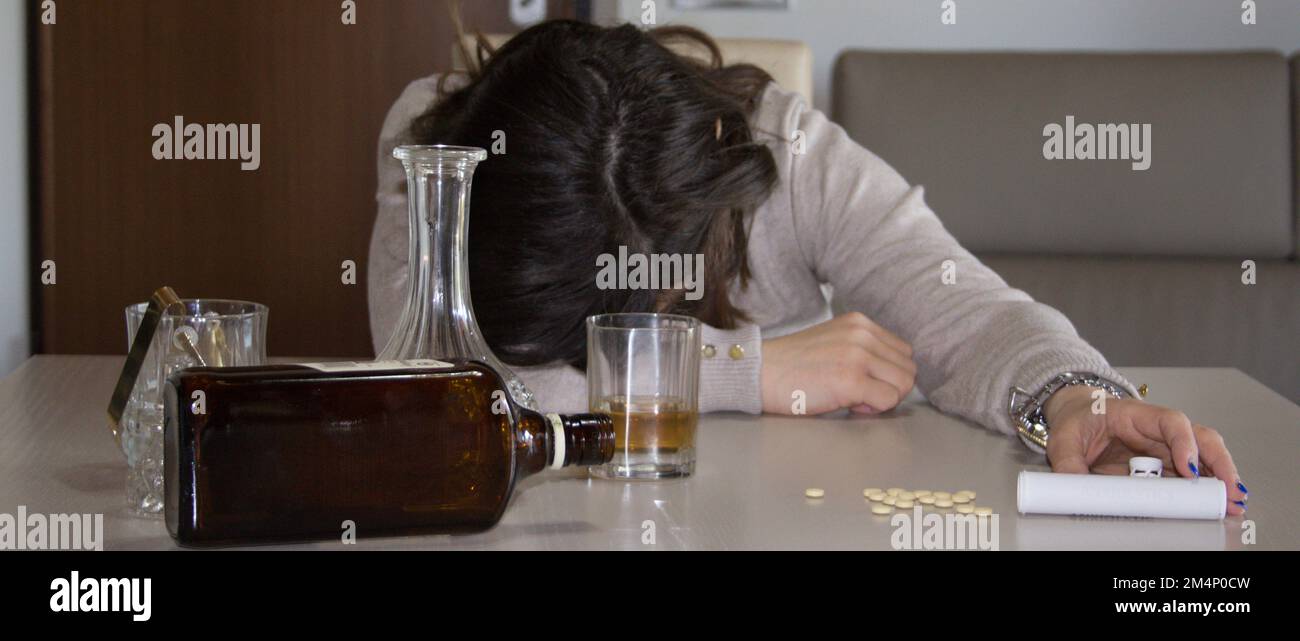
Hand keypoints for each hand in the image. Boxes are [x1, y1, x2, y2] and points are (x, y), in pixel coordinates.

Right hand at [760, 312, 915, 414]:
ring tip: (852, 398)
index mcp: (859, 322)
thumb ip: (864, 349)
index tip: (861, 380)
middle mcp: (862, 334)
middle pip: (908, 370)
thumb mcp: (834, 342)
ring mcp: (858, 356)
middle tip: (857, 393)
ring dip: (882, 398)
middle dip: (888, 387)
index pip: (903, 352)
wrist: (759, 372)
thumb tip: (894, 377)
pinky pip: (888, 401)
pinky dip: (872, 409)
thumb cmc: (792, 365)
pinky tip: (846, 404)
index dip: (886, 373)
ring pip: (903, 385)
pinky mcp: (851, 380)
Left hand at [1043, 386, 1248, 515]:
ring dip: (1220, 479)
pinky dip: (1205, 489)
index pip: (1171, 422)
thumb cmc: (1078, 420)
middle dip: (1218, 463)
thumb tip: (1072, 484)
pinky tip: (1216, 504)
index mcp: (1137, 415)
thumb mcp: (1064, 438)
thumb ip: (1067, 460)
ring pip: (1204, 458)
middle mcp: (1159, 430)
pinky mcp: (1165, 466)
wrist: (1079, 418)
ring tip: (1231, 502)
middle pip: (1201, 438)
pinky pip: (1191, 476)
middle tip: (1228, 489)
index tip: (1189, 468)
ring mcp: (1166, 448)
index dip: (1185, 443)